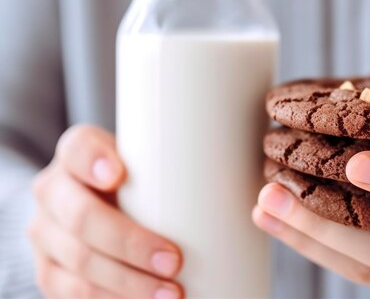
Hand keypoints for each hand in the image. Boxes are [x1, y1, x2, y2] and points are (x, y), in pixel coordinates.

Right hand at [29, 125, 183, 298]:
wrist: (101, 205)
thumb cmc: (145, 182)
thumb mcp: (154, 162)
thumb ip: (184, 159)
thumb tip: (260, 177)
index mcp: (77, 156)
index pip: (77, 148)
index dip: (93, 160)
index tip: (120, 175)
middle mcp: (54, 191)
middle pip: (80, 216)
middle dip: (129, 242)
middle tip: (175, 260)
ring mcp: (46, 235)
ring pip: (78, 262)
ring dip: (126, 283)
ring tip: (173, 294)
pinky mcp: (49, 271)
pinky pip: (71, 293)